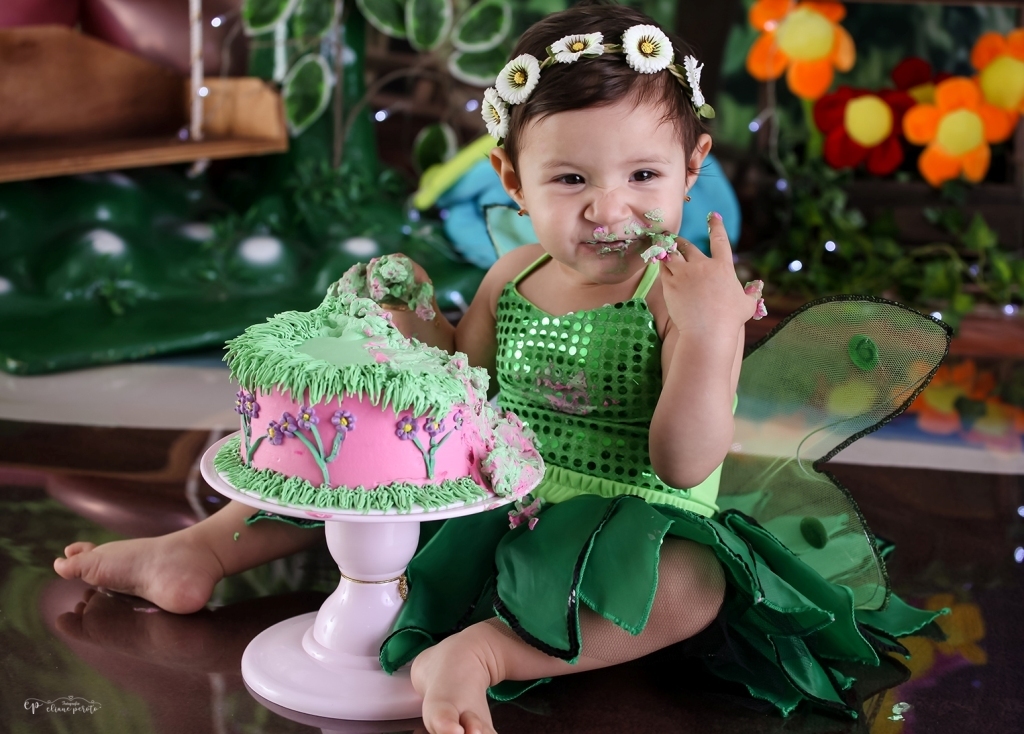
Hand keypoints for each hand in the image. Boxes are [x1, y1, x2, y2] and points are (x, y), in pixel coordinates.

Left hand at [659, 212, 760, 336]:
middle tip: (676, 240)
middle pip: (689, 246)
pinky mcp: (670, 282)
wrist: (707, 332)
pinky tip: (658, 262)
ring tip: (662, 246)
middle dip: (682, 242)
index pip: (720, 240)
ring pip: (672, 254)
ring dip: (668, 249)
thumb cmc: (729, 321)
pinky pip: (662, 267)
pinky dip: (660, 262)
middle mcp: (703, 265)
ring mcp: (685, 273)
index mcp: (723, 267)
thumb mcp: (746, 305)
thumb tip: (757, 286)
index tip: (713, 215)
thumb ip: (752, 293)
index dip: (716, 226)